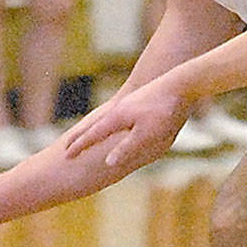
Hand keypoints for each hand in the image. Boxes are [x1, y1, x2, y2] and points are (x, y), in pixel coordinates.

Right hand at [63, 77, 192, 166]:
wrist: (181, 83)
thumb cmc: (164, 111)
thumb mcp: (146, 134)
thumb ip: (127, 148)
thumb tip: (108, 163)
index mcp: (116, 118)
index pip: (92, 135)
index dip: (79, 146)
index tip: (66, 156)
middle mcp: (117, 109)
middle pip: (92, 124)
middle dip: (79, 136)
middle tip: (65, 146)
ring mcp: (127, 104)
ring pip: (102, 118)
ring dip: (90, 128)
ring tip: (83, 135)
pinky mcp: (137, 102)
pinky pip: (113, 115)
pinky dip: (104, 122)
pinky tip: (112, 124)